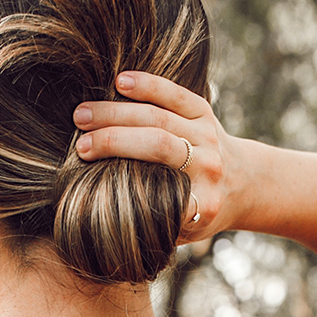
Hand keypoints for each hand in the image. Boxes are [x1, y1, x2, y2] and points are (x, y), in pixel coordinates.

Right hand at [73, 71, 243, 242]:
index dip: (133, 193)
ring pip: (158, 118)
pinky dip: (147, 85)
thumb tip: (110, 226)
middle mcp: (208, 168)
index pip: (167, 197)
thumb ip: (157, 229)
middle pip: (157, 146)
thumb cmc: (196, 213)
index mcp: (204, 205)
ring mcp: (207, 137)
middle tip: (79, 146)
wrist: (237, 182)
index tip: (96, 192)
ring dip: (116, 114)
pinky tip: (120, 82)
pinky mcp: (204, 112)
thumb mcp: (182, 233)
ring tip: (81, 115)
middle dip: (114, 143)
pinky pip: (174, 94)